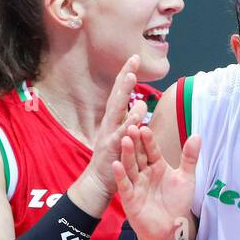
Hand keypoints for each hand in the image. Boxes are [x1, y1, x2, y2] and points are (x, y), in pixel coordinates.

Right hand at [69, 55, 141, 214]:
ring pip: (116, 112)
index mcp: (114, 119)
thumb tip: (140, 103)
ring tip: (131, 78)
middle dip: (124, 77)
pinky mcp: (112, 150)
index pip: (121, 94)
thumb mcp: (123, 135)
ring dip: (123, 94)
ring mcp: (109, 135)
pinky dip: (127, 128)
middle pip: (117, 96)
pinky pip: (120, 138)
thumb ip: (131, 119)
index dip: (126, 75)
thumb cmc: (113, 157)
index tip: (134, 57)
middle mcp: (110, 123)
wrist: (99, 183)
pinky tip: (136, 118)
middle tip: (132, 60)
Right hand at [112, 122, 199, 239]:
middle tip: (131, 127)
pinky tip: (116, 165)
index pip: (152, 150)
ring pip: (130, 167)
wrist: (171, 229)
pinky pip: (124, 185)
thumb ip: (190, 157)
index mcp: (157, 166)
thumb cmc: (177, 203)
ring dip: (127, 154)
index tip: (145, 127)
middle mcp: (145, 173)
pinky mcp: (130, 199)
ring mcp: (136, 185)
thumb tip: (197, 135)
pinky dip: (120, 176)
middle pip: (139, 155)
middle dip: (135, 142)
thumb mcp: (186, 178)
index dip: (148, 140)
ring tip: (123, 140)